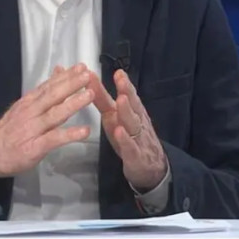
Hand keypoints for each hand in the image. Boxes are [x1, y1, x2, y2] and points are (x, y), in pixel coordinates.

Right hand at [0, 63, 94, 178]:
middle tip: (87, 75)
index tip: (81, 67)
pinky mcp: (35, 147)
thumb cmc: (8, 130)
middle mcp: (31, 112)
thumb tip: (59, 71)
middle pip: (52, 96)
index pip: (48, 85)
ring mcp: (33, 129)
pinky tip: (84, 131)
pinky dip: (70, 135)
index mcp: (29, 102)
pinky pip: (55, 139)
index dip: (66, 76)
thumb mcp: (23, 107)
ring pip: (55, 114)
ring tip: (89, 95)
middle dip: (71, 84)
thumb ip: (42, 92)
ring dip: (73, 104)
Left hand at [90, 69, 167, 191]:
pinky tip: (119, 132)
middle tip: (121, 79)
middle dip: (127, 91)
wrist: (151, 167)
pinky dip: (125, 139)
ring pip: (133, 123)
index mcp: (132, 111)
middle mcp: (136, 121)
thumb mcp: (114, 116)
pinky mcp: (136, 156)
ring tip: (121, 100)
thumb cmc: (129, 137)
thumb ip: (102, 99)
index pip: (128, 95)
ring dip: (127, 111)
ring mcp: (138, 138)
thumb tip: (88, 78)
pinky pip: (130, 147)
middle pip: (133, 105)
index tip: (118, 71)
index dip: (124, 83)